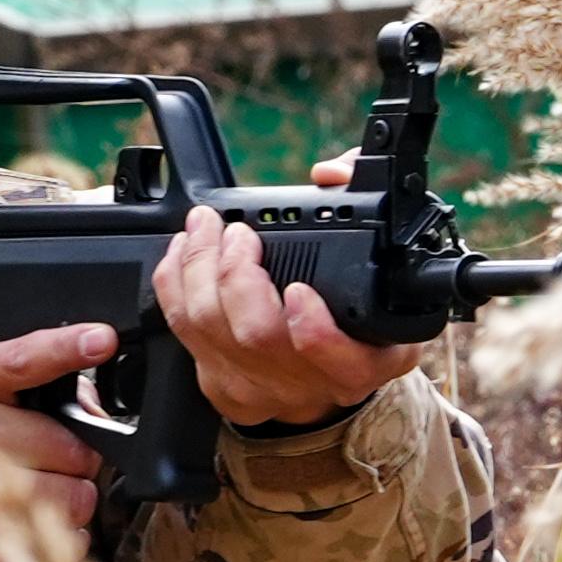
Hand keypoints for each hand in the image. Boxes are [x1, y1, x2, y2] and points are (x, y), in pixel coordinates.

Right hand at [0, 322, 116, 561]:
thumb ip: (19, 377)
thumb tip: (93, 400)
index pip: (22, 359)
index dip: (67, 348)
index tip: (100, 339)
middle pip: (74, 446)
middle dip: (68, 458)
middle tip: (31, 461)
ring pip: (76, 496)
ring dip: (66, 500)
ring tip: (25, 493)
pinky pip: (59, 538)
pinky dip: (53, 535)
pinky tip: (18, 522)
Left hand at [157, 204, 427, 428]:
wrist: (328, 373)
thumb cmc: (357, 314)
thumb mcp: (387, 273)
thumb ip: (363, 210)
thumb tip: (333, 172)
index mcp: (366, 362)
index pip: (342, 361)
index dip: (315, 331)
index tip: (299, 290)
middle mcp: (313, 384)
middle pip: (257, 337)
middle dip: (237, 274)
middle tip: (238, 235)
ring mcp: (262, 390)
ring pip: (209, 331)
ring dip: (197, 268)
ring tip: (204, 229)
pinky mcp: (220, 385)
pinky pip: (182, 332)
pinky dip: (174, 284)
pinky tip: (183, 253)